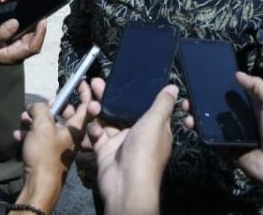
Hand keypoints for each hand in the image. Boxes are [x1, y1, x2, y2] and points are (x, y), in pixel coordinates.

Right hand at [0, 18, 45, 64]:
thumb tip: (15, 23)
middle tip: (40, 13)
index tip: (42, 21)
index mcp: (12, 56)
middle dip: (39, 29)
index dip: (40, 35)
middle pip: (35, 42)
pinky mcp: (15, 45)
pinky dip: (28, 27)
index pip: (32, 48)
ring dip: (34, 27)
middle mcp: (17, 54)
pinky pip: (26, 36)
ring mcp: (17, 50)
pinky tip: (27, 19)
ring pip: (31, 38)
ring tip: (35, 14)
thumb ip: (0, 33)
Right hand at [14, 89, 95, 211]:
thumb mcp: (42, 126)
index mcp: (77, 128)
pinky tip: (18, 134)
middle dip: (52, 106)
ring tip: (24, 116)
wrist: (38, 185)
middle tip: (44, 103)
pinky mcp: (49, 155)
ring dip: (36, 120)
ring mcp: (60, 146)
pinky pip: (41, 139)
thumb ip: (41, 110)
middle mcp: (72, 136)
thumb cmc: (45, 154)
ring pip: (50, 126)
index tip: (80, 80)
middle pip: (66, 115)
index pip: (87, 105)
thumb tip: (38, 106)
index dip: (85, 91)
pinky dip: (30, 134)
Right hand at [87, 77, 175, 214]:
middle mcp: (138, 134)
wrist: (125, 184)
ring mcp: (121, 142)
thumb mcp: (156, 122)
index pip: (147, 106)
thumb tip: (174, 88)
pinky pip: (98, 135)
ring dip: (98, 109)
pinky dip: (94, 129)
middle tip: (96, 82)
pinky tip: (93, 125)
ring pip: (108, 120)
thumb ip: (162, 104)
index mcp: (155, 128)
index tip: (126, 79)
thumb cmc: (145, 151)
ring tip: (89, 97)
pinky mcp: (105, 150)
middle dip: (110, 97)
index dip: (137, 93)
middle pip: (123, 111)